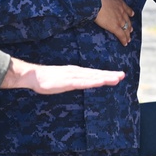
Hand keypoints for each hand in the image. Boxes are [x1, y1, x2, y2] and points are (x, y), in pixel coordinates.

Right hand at [1, 58, 124, 93]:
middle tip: (122, 75)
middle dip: (109, 74)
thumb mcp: (62, 80)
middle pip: (96, 74)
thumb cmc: (46, 79)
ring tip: (116, 78)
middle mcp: (76, 72)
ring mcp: (72, 76)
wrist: (33, 75)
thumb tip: (79, 84)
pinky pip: (82, 82)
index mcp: (75, 72)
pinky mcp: (67, 81)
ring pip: (92, 77)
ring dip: (104, 77)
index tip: (117, 75)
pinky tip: (100, 82)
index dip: (106, 74)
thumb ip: (71, 81)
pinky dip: (92, 82)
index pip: (93, 73)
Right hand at [94, 0, 134, 44]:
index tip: (131, 15)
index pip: (126, 9)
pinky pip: (121, 35)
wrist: (95, 1)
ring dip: (128, 34)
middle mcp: (121, 12)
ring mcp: (119, 20)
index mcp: (119, 3)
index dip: (129, 13)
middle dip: (129, 25)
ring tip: (129, 39)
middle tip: (131, 30)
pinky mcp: (114, 27)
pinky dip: (124, 39)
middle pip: (127, 20)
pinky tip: (125, 43)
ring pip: (126, 28)